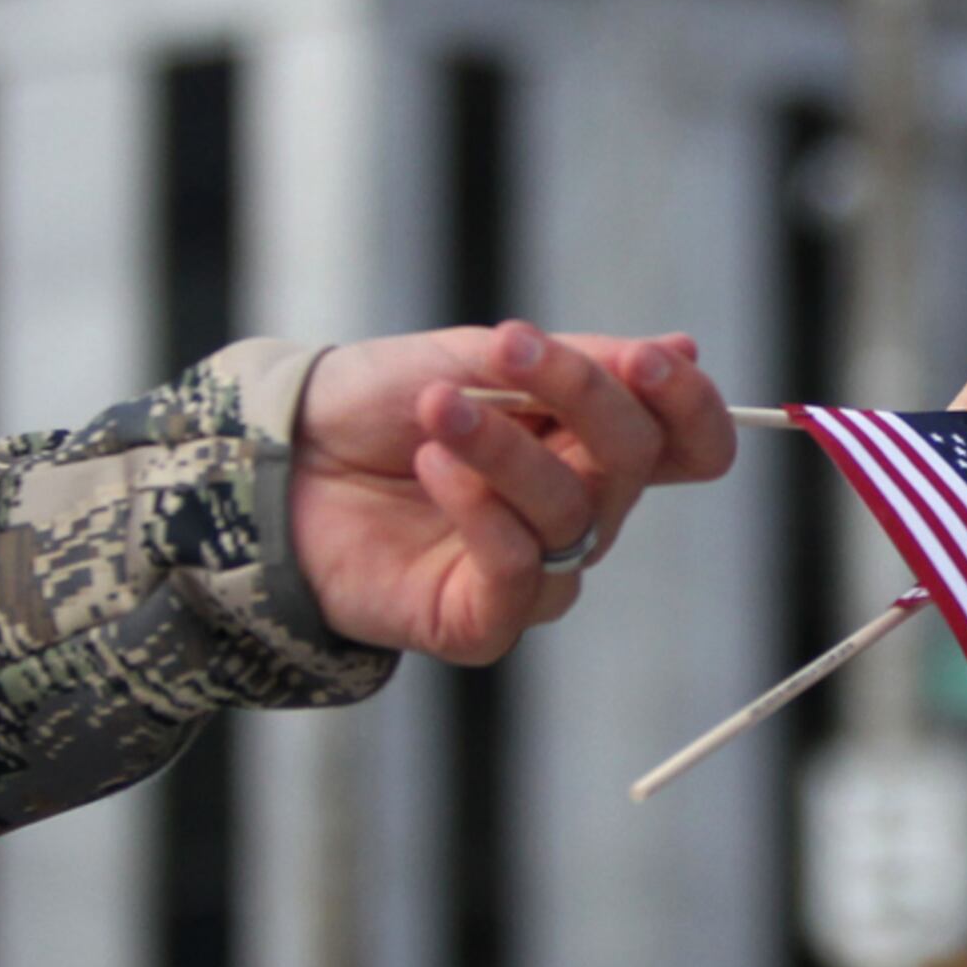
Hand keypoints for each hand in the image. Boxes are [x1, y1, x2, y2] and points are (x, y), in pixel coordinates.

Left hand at [289, 321, 735, 662]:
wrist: (276, 458)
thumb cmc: (377, 403)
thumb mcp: (475, 357)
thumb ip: (579, 362)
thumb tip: (682, 351)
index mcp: (590, 443)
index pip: (689, 445)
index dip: (689, 408)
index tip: (648, 362)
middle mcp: (580, 512)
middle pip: (635, 464)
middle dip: (582, 395)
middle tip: (508, 345)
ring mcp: (535, 571)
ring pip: (574, 514)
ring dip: (506, 448)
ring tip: (437, 409)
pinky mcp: (482, 620)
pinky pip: (522, 574)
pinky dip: (481, 511)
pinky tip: (432, 467)